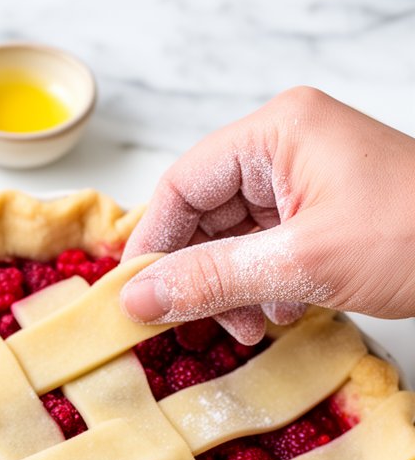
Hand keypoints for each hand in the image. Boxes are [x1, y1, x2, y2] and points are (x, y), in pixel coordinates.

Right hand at [120, 86, 414, 343]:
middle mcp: (286, 148)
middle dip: (202, 274)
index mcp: (277, 134)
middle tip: (202, 324)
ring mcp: (306, 180)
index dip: (154, 244)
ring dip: (233, 288)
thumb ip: (211, 280)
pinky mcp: (322, 212)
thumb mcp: (301, 265)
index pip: (183, 184)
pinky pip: (267, 249)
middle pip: (205, 213)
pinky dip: (264, 286)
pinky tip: (282, 313)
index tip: (136, 298)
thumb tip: (138, 299)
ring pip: (234, 238)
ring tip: (253, 325)